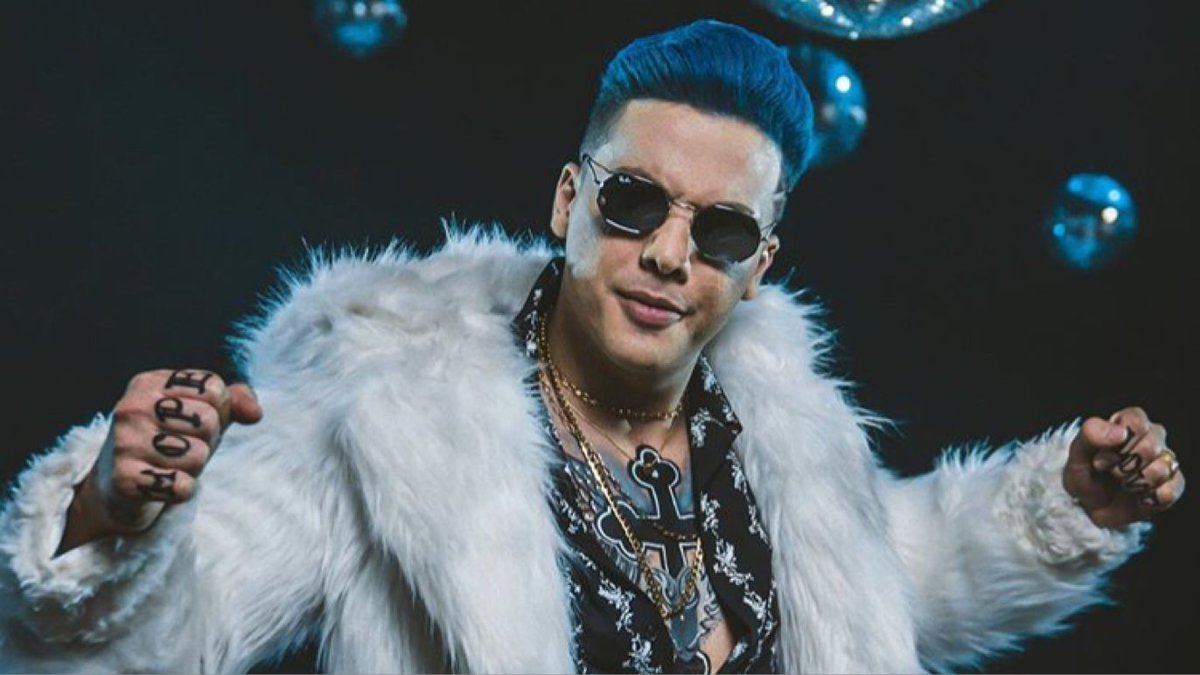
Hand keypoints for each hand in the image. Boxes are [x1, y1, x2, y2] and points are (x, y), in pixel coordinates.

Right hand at [57, 369, 262, 553]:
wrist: (119, 488)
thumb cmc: (168, 442)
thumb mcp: (201, 413)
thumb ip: (234, 401)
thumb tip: (255, 413)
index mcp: (150, 383)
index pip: (213, 388)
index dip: (217, 410)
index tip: (191, 422)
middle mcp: (131, 407)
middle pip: (207, 420)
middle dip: (205, 440)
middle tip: (180, 447)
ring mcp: (124, 443)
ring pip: (197, 454)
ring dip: (192, 467)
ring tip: (169, 465)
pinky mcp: (124, 480)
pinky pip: (180, 485)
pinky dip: (181, 490)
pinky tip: (162, 485)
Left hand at [1063, 407, 1184, 528]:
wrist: (1092, 510)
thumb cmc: (1086, 476)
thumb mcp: (1077, 455)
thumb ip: (1091, 435)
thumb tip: (1120, 432)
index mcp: (1127, 424)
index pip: (1136, 420)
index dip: (1118, 442)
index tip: (1100, 460)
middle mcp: (1151, 438)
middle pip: (1150, 445)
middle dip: (1124, 466)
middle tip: (1111, 474)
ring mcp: (1165, 461)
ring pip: (1162, 469)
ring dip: (1136, 483)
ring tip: (1124, 486)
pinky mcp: (1173, 485)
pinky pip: (1169, 491)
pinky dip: (1149, 499)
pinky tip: (1138, 498)